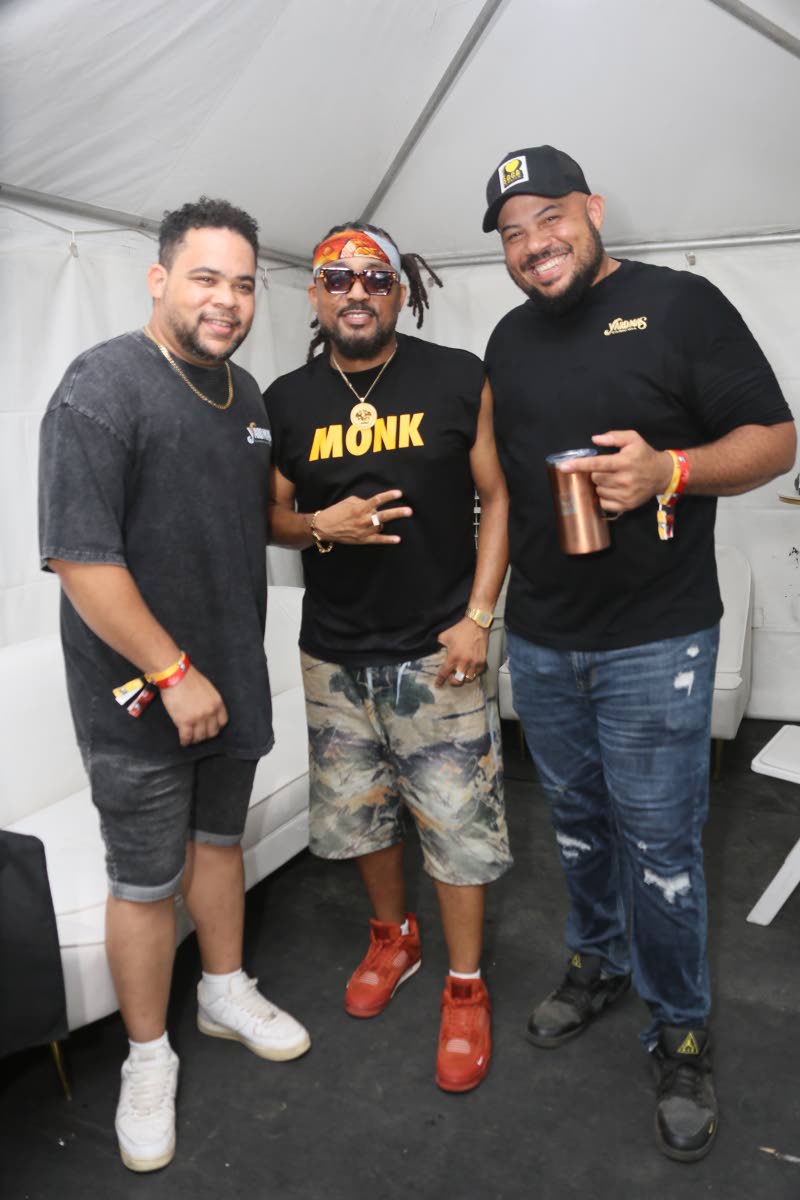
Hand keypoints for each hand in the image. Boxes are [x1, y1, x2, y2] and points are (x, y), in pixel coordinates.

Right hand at [160, 666, 228, 745]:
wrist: (175, 675)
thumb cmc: (188, 678)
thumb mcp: (207, 688)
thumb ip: (209, 701)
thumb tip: (205, 709)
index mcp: (217, 703)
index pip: (222, 722)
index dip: (216, 727)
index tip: (210, 728)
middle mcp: (210, 712)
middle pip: (212, 732)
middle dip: (205, 735)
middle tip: (199, 735)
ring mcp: (198, 718)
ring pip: (200, 737)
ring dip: (195, 739)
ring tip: (190, 739)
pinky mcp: (185, 722)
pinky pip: (187, 737)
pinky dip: (185, 741)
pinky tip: (183, 741)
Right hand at [313, 489, 412, 544]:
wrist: (324, 527)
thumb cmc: (336, 512)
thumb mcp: (348, 501)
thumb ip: (362, 501)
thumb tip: (374, 504)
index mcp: (359, 508)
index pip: (377, 500)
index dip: (388, 496)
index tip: (399, 494)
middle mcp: (362, 520)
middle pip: (384, 515)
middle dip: (397, 513)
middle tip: (409, 511)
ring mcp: (363, 531)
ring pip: (381, 526)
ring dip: (386, 522)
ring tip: (389, 518)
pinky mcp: (362, 540)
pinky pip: (377, 540)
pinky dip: (388, 540)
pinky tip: (398, 539)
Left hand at [435, 617, 488, 686]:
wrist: (476, 622)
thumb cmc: (459, 628)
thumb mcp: (444, 636)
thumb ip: (439, 646)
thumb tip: (435, 651)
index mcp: (453, 656)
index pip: (444, 673)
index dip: (440, 680)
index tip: (437, 685)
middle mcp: (464, 662)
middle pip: (458, 681)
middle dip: (453, 682)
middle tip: (450, 678)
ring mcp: (475, 662)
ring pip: (468, 678)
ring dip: (463, 678)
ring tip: (460, 673)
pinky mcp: (483, 661)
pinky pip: (477, 673)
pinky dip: (472, 674)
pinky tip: (469, 670)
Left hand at [558, 430, 673, 512]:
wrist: (662, 474)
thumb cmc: (644, 455)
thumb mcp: (633, 439)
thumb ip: (614, 436)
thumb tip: (595, 439)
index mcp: (624, 462)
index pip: (597, 464)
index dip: (579, 465)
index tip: (563, 467)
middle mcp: (625, 479)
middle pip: (595, 478)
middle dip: (596, 474)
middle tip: (608, 470)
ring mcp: (625, 494)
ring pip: (598, 491)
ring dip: (601, 485)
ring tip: (614, 480)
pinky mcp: (626, 505)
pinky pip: (604, 503)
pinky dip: (604, 497)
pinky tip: (614, 490)